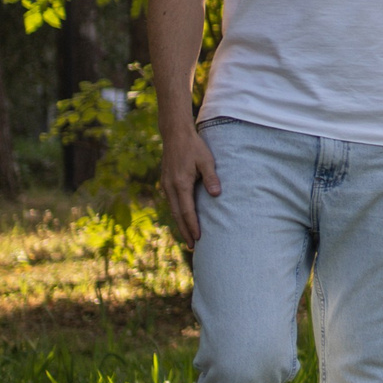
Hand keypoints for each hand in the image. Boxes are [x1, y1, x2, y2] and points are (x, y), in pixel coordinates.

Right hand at [158, 121, 220, 246]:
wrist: (175, 135)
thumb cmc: (194, 147)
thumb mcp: (206, 160)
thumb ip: (211, 177)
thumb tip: (216, 194)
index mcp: (181, 184)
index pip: (187, 211)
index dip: (192, 226)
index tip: (198, 238)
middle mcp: (170, 187)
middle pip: (178, 215)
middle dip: (185, 231)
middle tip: (192, 247)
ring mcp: (166, 185)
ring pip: (173, 210)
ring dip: (180, 224)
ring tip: (188, 237)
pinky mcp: (165, 182)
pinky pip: (172, 202)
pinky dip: (177, 213)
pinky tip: (182, 219)